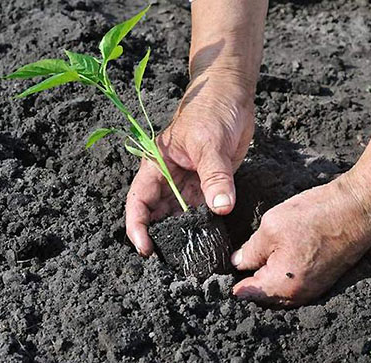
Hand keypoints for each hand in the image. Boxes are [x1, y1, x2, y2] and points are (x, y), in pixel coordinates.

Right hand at [126, 71, 254, 255]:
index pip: (138, 202)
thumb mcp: (210, 143)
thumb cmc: (212, 109)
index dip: (137, 227)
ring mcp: (189, 182)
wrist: (232, 95)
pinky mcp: (209, 184)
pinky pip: (203, 210)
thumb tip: (220, 207)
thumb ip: (215, 177)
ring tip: (191, 256)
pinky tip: (210, 239)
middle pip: (157, 214)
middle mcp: (169, 178)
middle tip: (173, 260)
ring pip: (180, 215)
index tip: (146, 249)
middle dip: (161, 236)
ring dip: (184, 233)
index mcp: (156, 165)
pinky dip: (205, 224)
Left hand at [231, 173, 370, 306]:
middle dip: (250, 282)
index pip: (247, 293)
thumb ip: (250, 251)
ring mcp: (314, 289)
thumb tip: (238, 263)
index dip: (232, 282)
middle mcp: (298, 295)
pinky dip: (284, 275)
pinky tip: (278, 256)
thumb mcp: (271, 228)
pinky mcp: (324, 279)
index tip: (219, 275)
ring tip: (256, 258)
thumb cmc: (315, 216)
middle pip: (264, 296)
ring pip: (280, 291)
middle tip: (237, 262)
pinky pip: (295, 284)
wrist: (359, 209)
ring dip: (267, 278)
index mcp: (281, 286)